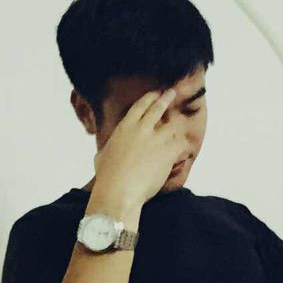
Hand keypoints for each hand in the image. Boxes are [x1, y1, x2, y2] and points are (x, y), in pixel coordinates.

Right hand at [92, 88, 187, 206]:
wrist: (119, 190)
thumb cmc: (107, 177)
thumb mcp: (101, 156)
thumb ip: (108, 148)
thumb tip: (105, 151)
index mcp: (125, 127)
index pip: (140, 106)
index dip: (149, 98)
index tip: (155, 94)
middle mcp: (142, 129)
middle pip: (158, 108)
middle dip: (166, 98)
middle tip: (171, 93)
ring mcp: (157, 139)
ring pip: (172, 127)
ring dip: (174, 129)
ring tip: (177, 130)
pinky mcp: (168, 151)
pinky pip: (180, 143)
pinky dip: (181, 146)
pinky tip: (180, 149)